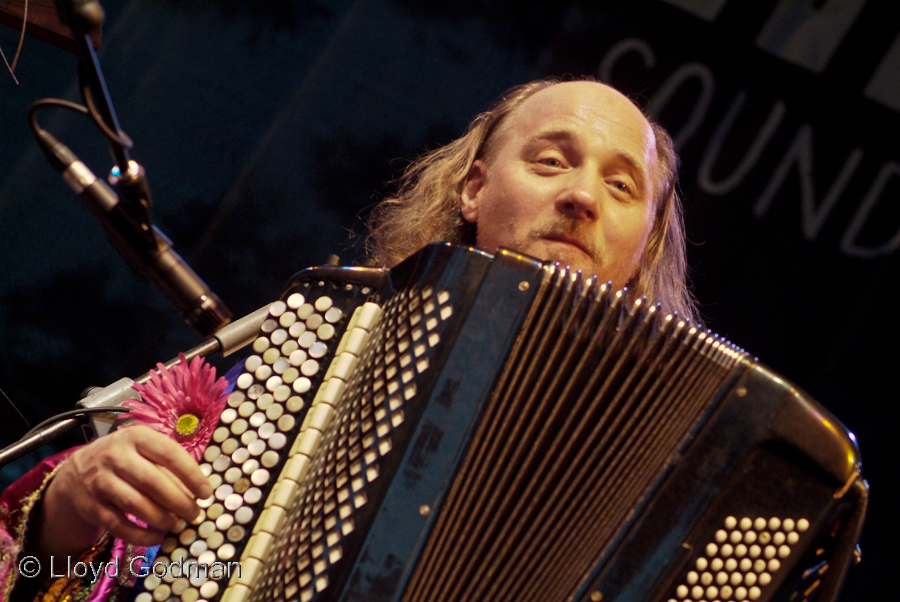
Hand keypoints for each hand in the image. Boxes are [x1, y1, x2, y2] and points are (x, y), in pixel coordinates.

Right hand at [38, 426, 212, 557]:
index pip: (169, 454)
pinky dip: (142, 536)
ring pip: (136, 505)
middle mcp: (115, 456)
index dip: (192, 475)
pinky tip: (159, 537)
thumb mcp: (144, 449)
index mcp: (136, 437)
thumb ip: (169, 465)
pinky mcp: (91, 507)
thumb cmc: (125, 458)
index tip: (206, 493)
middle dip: (179, 501)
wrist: (77, 472)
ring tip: (178, 524)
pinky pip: (120, 526)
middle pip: (153, 482)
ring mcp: (100, 482)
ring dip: (162, 519)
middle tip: (195, 514)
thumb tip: (198, 492)